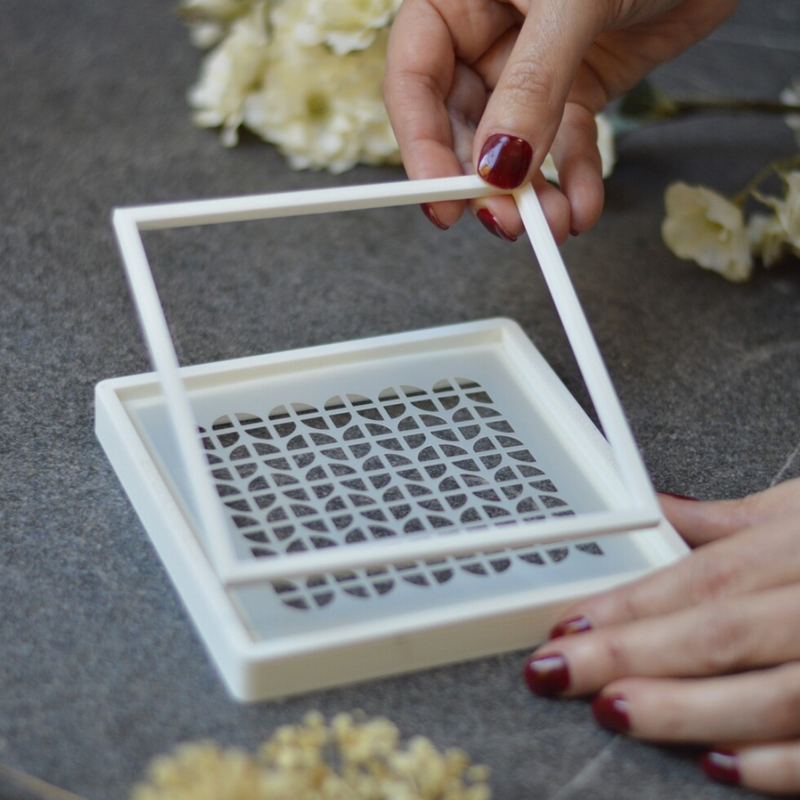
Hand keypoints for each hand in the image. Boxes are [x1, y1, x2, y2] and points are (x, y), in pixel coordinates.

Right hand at [384, 0, 737, 241]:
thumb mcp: (571, 1)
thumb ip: (531, 85)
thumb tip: (498, 167)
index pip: (414, 80)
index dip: (421, 145)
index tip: (441, 200)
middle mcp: (484, 35)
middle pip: (461, 126)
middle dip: (484, 181)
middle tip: (505, 221)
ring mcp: (529, 68)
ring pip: (514, 147)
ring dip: (531, 194)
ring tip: (552, 225)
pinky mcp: (576, 89)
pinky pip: (567, 144)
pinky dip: (576, 180)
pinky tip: (582, 208)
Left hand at [524, 477, 799, 794]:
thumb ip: (736, 521)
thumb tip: (660, 511)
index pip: (707, 575)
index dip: (633, 603)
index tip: (571, 625)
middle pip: (725, 631)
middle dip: (634, 655)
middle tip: (560, 671)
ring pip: (777, 694)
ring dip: (688, 710)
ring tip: (617, 711)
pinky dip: (779, 765)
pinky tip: (717, 766)